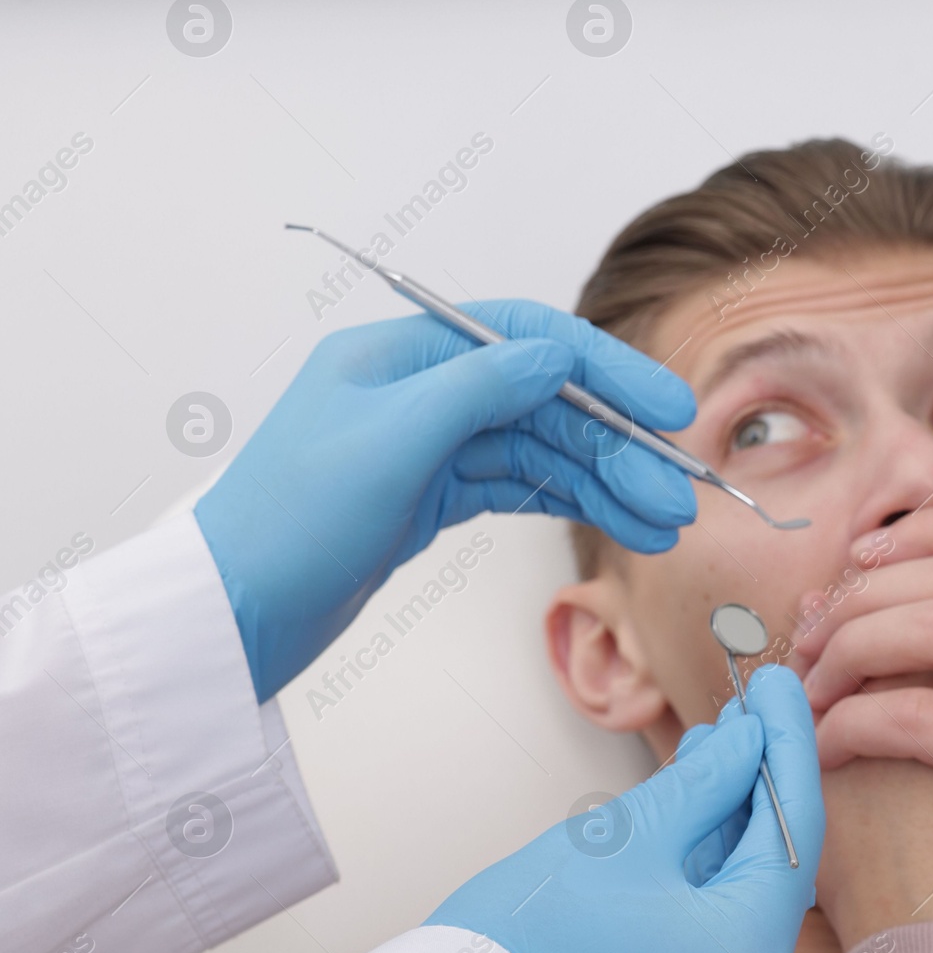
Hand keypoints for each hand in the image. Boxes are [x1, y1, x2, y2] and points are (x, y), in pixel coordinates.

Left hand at [194, 301, 696, 700]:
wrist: (236, 613)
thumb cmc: (287, 521)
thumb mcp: (389, 441)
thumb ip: (479, 389)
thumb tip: (556, 355)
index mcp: (403, 355)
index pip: (528, 339)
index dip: (606, 369)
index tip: (668, 409)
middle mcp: (423, 390)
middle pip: (546, 403)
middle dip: (617, 447)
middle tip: (676, 495)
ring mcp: (430, 445)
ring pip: (541, 452)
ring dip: (605, 484)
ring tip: (662, 525)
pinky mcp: (434, 496)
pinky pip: (521, 488)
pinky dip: (570, 503)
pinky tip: (617, 524)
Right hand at [425, 665, 822, 952]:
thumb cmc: (522, 941)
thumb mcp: (624, 837)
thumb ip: (704, 784)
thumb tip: (749, 742)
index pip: (793, 833)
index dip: (786, 748)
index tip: (776, 686)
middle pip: (766, 880)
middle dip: (751, 793)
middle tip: (738, 717)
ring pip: (732, 919)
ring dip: (720, 840)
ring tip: (702, 761)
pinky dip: (695, 897)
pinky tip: (677, 836)